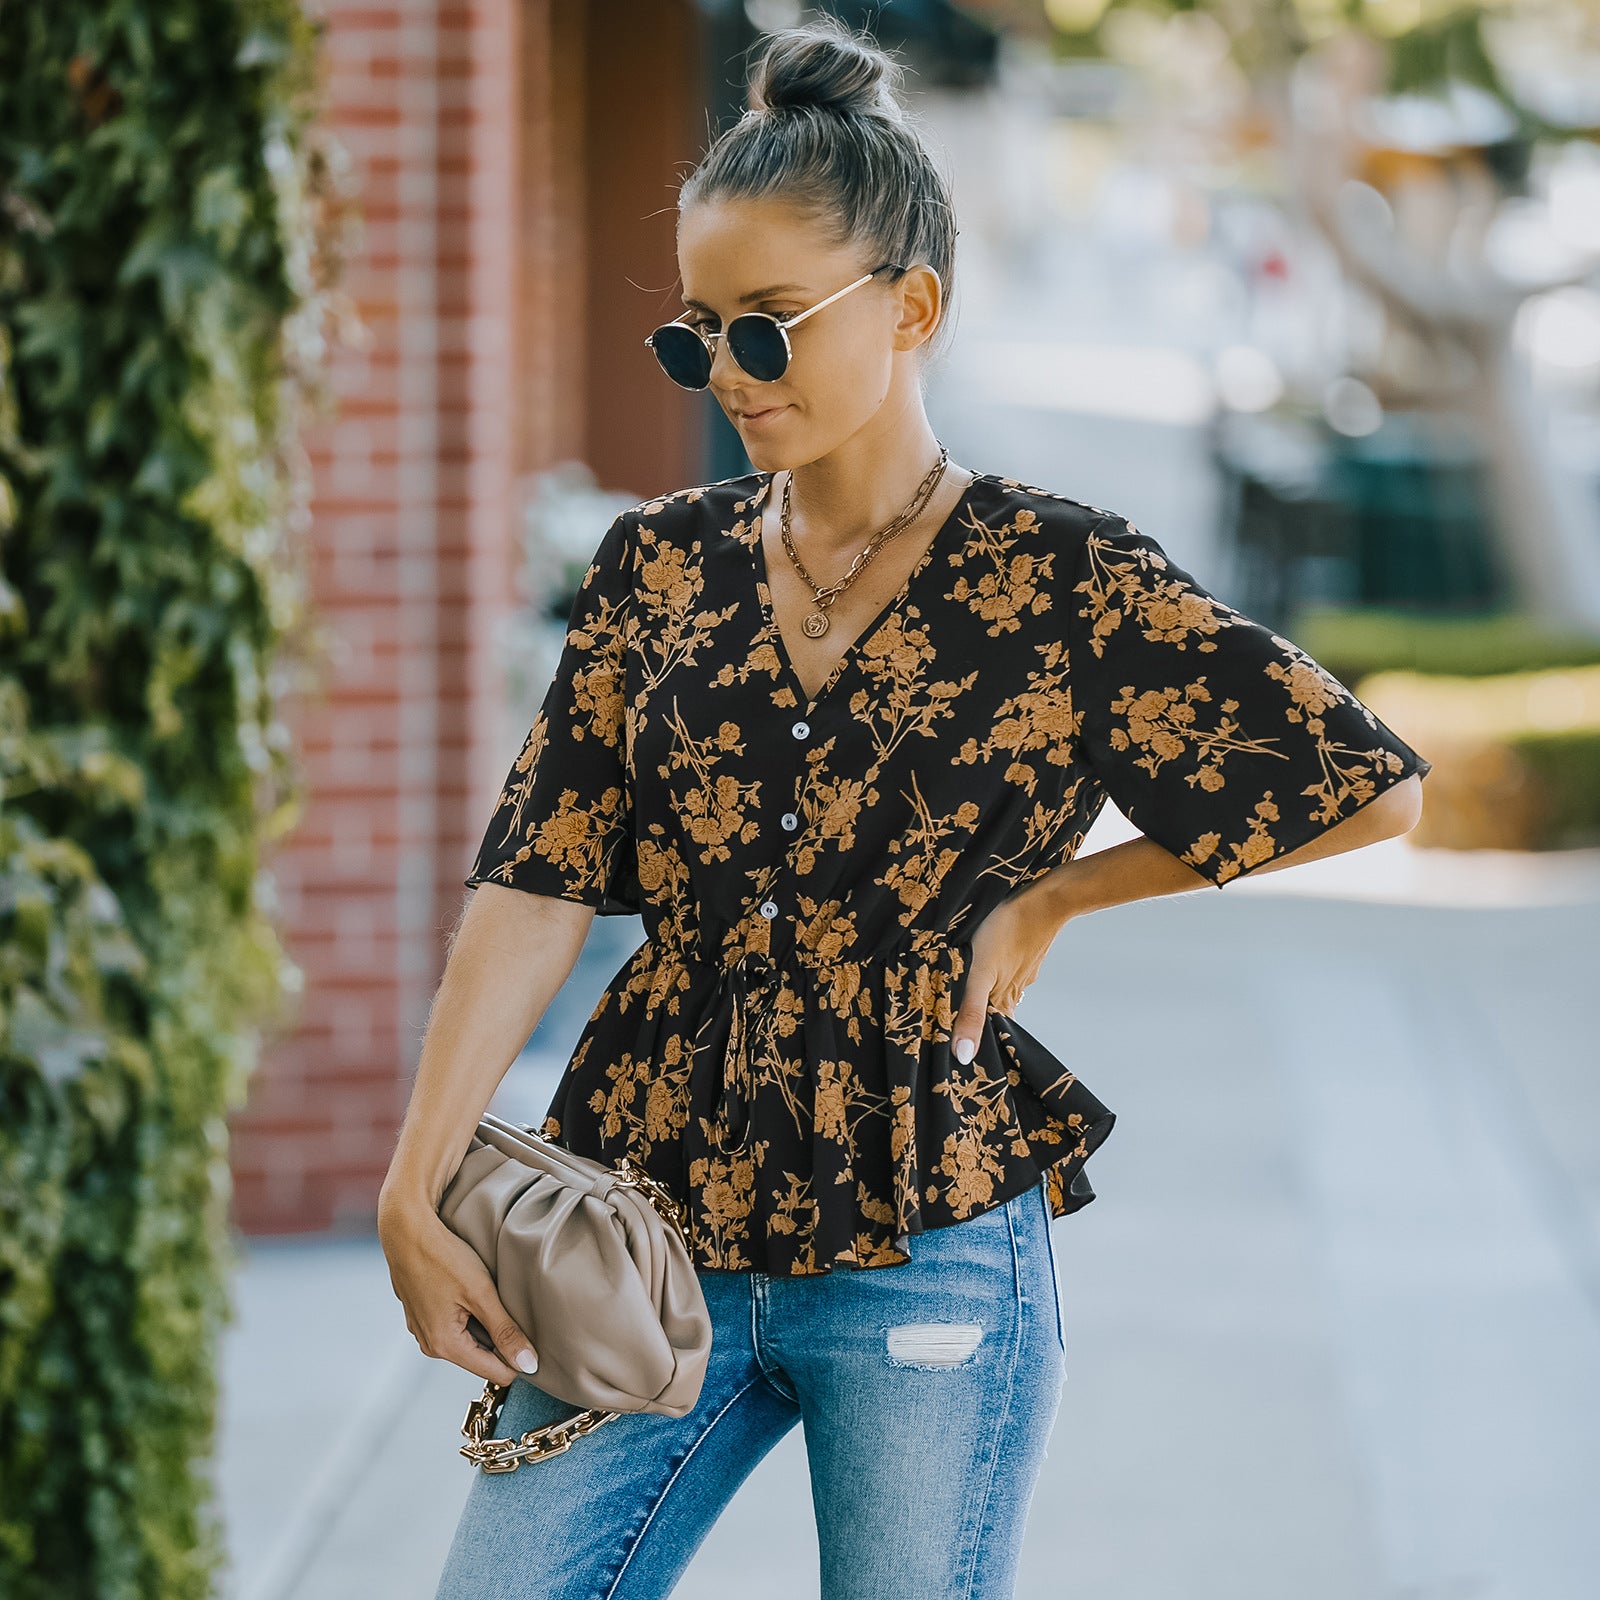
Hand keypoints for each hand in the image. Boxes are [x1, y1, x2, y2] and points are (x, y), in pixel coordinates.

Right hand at [377, 1194, 539, 1386]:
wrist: (406, 1230)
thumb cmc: (443, 1257)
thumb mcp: (481, 1293)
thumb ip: (506, 1330)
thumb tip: (529, 1364)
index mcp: (445, 1345)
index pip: (495, 1372)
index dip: (520, 1359)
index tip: (538, 1341)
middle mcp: (430, 1345)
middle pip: (482, 1357)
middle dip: (502, 1340)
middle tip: (517, 1310)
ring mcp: (423, 1330)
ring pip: (469, 1340)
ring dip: (486, 1325)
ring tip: (495, 1298)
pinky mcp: (422, 1315)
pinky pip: (455, 1325)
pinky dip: (470, 1314)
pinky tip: (475, 1292)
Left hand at [949, 884, 1068, 1063]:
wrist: (1044, 899)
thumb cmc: (1006, 931)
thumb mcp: (979, 973)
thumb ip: (970, 1012)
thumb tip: (964, 1055)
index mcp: (1003, 1001)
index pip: (993, 1034)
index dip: (981, 1044)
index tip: (967, 1055)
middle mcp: (1014, 990)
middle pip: (997, 1015)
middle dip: (981, 1023)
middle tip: (963, 1028)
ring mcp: (1021, 970)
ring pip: (1002, 994)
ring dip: (988, 1000)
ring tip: (970, 1002)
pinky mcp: (1023, 952)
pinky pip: (1009, 972)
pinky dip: (996, 978)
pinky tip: (990, 970)